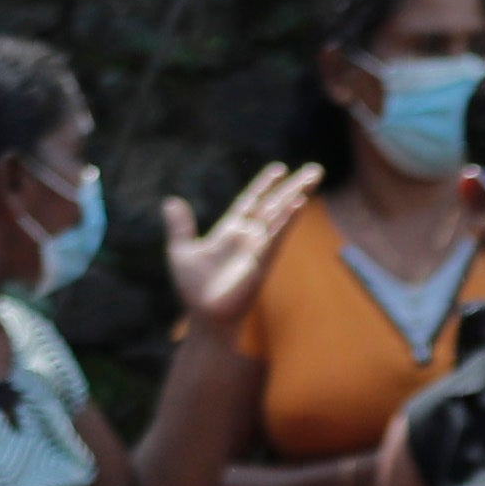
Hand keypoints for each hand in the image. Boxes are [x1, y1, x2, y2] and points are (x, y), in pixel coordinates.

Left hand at [163, 160, 320, 336]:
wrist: (205, 316)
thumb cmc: (194, 288)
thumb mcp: (181, 252)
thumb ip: (180, 227)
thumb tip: (169, 201)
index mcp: (231, 230)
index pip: (251, 201)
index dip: (264, 185)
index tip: (279, 168)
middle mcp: (249, 236)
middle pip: (274, 204)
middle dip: (293, 186)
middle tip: (315, 169)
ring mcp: (258, 247)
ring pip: (280, 215)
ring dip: (296, 196)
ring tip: (313, 178)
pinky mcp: (262, 261)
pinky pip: (276, 237)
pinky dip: (286, 220)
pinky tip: (298, 204)